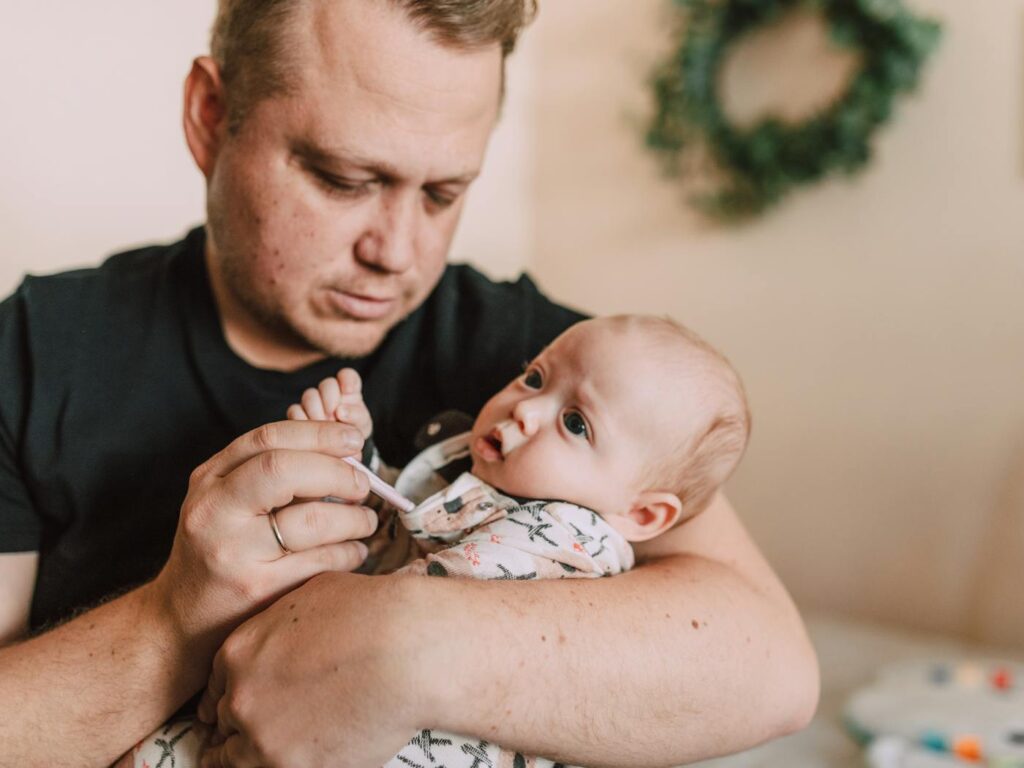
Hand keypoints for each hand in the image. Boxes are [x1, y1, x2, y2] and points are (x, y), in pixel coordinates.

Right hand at [151, 420, 378, 650]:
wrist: (180, 620)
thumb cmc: (218, 550)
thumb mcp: (227, 502)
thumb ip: (270, 473)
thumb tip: (343, 452)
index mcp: (209, 480)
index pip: (267, 439)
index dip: (318, 434)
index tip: (354, 439)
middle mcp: (214, 511)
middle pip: (284, 470)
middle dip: (337, 472)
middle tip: (363, 485)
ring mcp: (232, 551)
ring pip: (312, 520)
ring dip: (354, 517)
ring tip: (365, 521)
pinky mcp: (256, 588)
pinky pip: (321, 561)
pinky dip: (349, 552)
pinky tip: (354, 551)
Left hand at [197, 572, 421, 767]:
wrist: (407, 650)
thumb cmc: (371, 612)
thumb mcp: (314, 592)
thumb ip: (286, 618)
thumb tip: (294, 626)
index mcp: (240, 652)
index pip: (218, 686)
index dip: (236, 693)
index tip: (252, 701)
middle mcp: (242, 698)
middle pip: (225, 723)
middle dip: (243, 724)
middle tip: (268, 726)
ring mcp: (265, 739)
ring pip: (236, 760)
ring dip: (253, 754)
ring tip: (281, 746)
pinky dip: (290, 764)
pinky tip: (309, 754)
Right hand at [287, 368, 372, 440]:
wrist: (338, 454)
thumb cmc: (353, 437)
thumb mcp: (361, 428)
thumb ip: (356, 416)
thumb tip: (341, 412)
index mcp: (349, 393)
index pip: (348, 376)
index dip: (347, 379)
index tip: (348, 390)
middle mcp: (330, 395)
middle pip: (327, 384)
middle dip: (331, 397)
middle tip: (334, 413)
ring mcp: (313, 404)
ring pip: (310, 395)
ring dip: (316, 409)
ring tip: (322, 424)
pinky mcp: (298, 416)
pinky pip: (295, 410)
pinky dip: (301, 418)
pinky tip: (309, 428)